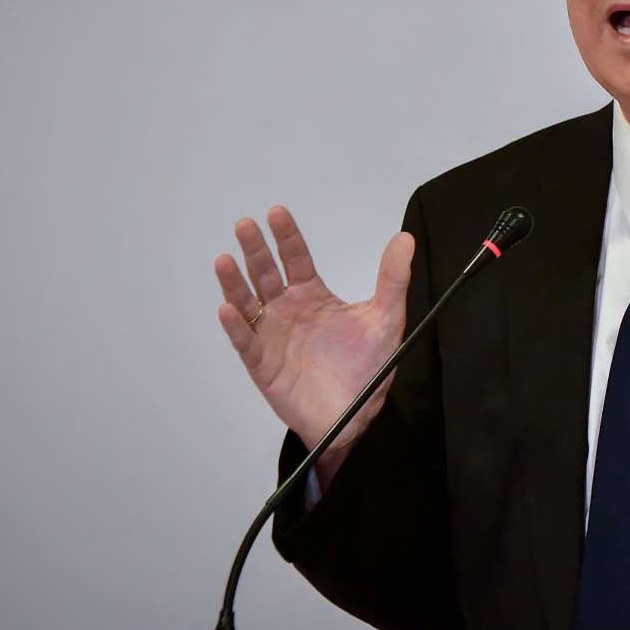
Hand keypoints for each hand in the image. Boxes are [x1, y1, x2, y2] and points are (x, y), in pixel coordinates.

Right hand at [214, 206, 412, 478]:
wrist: (357, 416)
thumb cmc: (369, 369)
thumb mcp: (386, 319)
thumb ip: (393, 279)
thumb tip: (405, 239)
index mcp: (313, 296)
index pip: (296, 258)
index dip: (286, 236)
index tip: (277, 213)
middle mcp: (288, 310)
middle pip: (267, 273)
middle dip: (256, 250)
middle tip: (246, 225)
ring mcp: (272, 336)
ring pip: (248, 302)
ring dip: (235, 282)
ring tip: (225, 260)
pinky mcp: (262, 364)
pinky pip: (245, 342)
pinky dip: (235, 326)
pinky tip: (228, 309)